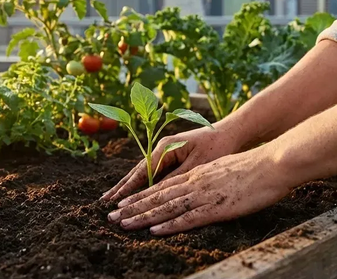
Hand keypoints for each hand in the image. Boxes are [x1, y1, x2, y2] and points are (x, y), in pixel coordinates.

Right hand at [100, 124, 245, 201]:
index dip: (127, 188)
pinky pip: (155, 173)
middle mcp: (162, 148)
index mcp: (166, 147)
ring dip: (130, 187)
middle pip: (137, 171)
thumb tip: (156, 194)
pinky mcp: (174, 157)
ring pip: (144, 173)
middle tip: (103, 203)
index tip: (113, 201)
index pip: (141, 171)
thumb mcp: (197, 165)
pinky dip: (144, 184)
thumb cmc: (217, 147)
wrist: (232, 132)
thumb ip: (176, 178)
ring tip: (114, 200)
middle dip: (121, 188)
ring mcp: (167, 152)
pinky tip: (136, 194)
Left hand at [106, 146, 290, 235]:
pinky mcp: (216, 207)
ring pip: (166, 207)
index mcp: (197, 174)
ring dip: (142, 217)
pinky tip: (154, 230)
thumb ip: (209, 179)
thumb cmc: (254, 167)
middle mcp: (195, 183)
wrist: (273, 162)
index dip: (140, 195)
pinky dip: (169, 225)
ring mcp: (204, 195)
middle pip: (157, 196)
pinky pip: (188, 218)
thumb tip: (200, 188)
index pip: (162, 186)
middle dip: (132, 207)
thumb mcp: (224, 170)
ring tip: (123, 224)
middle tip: (111, 216)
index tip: (123, 202)